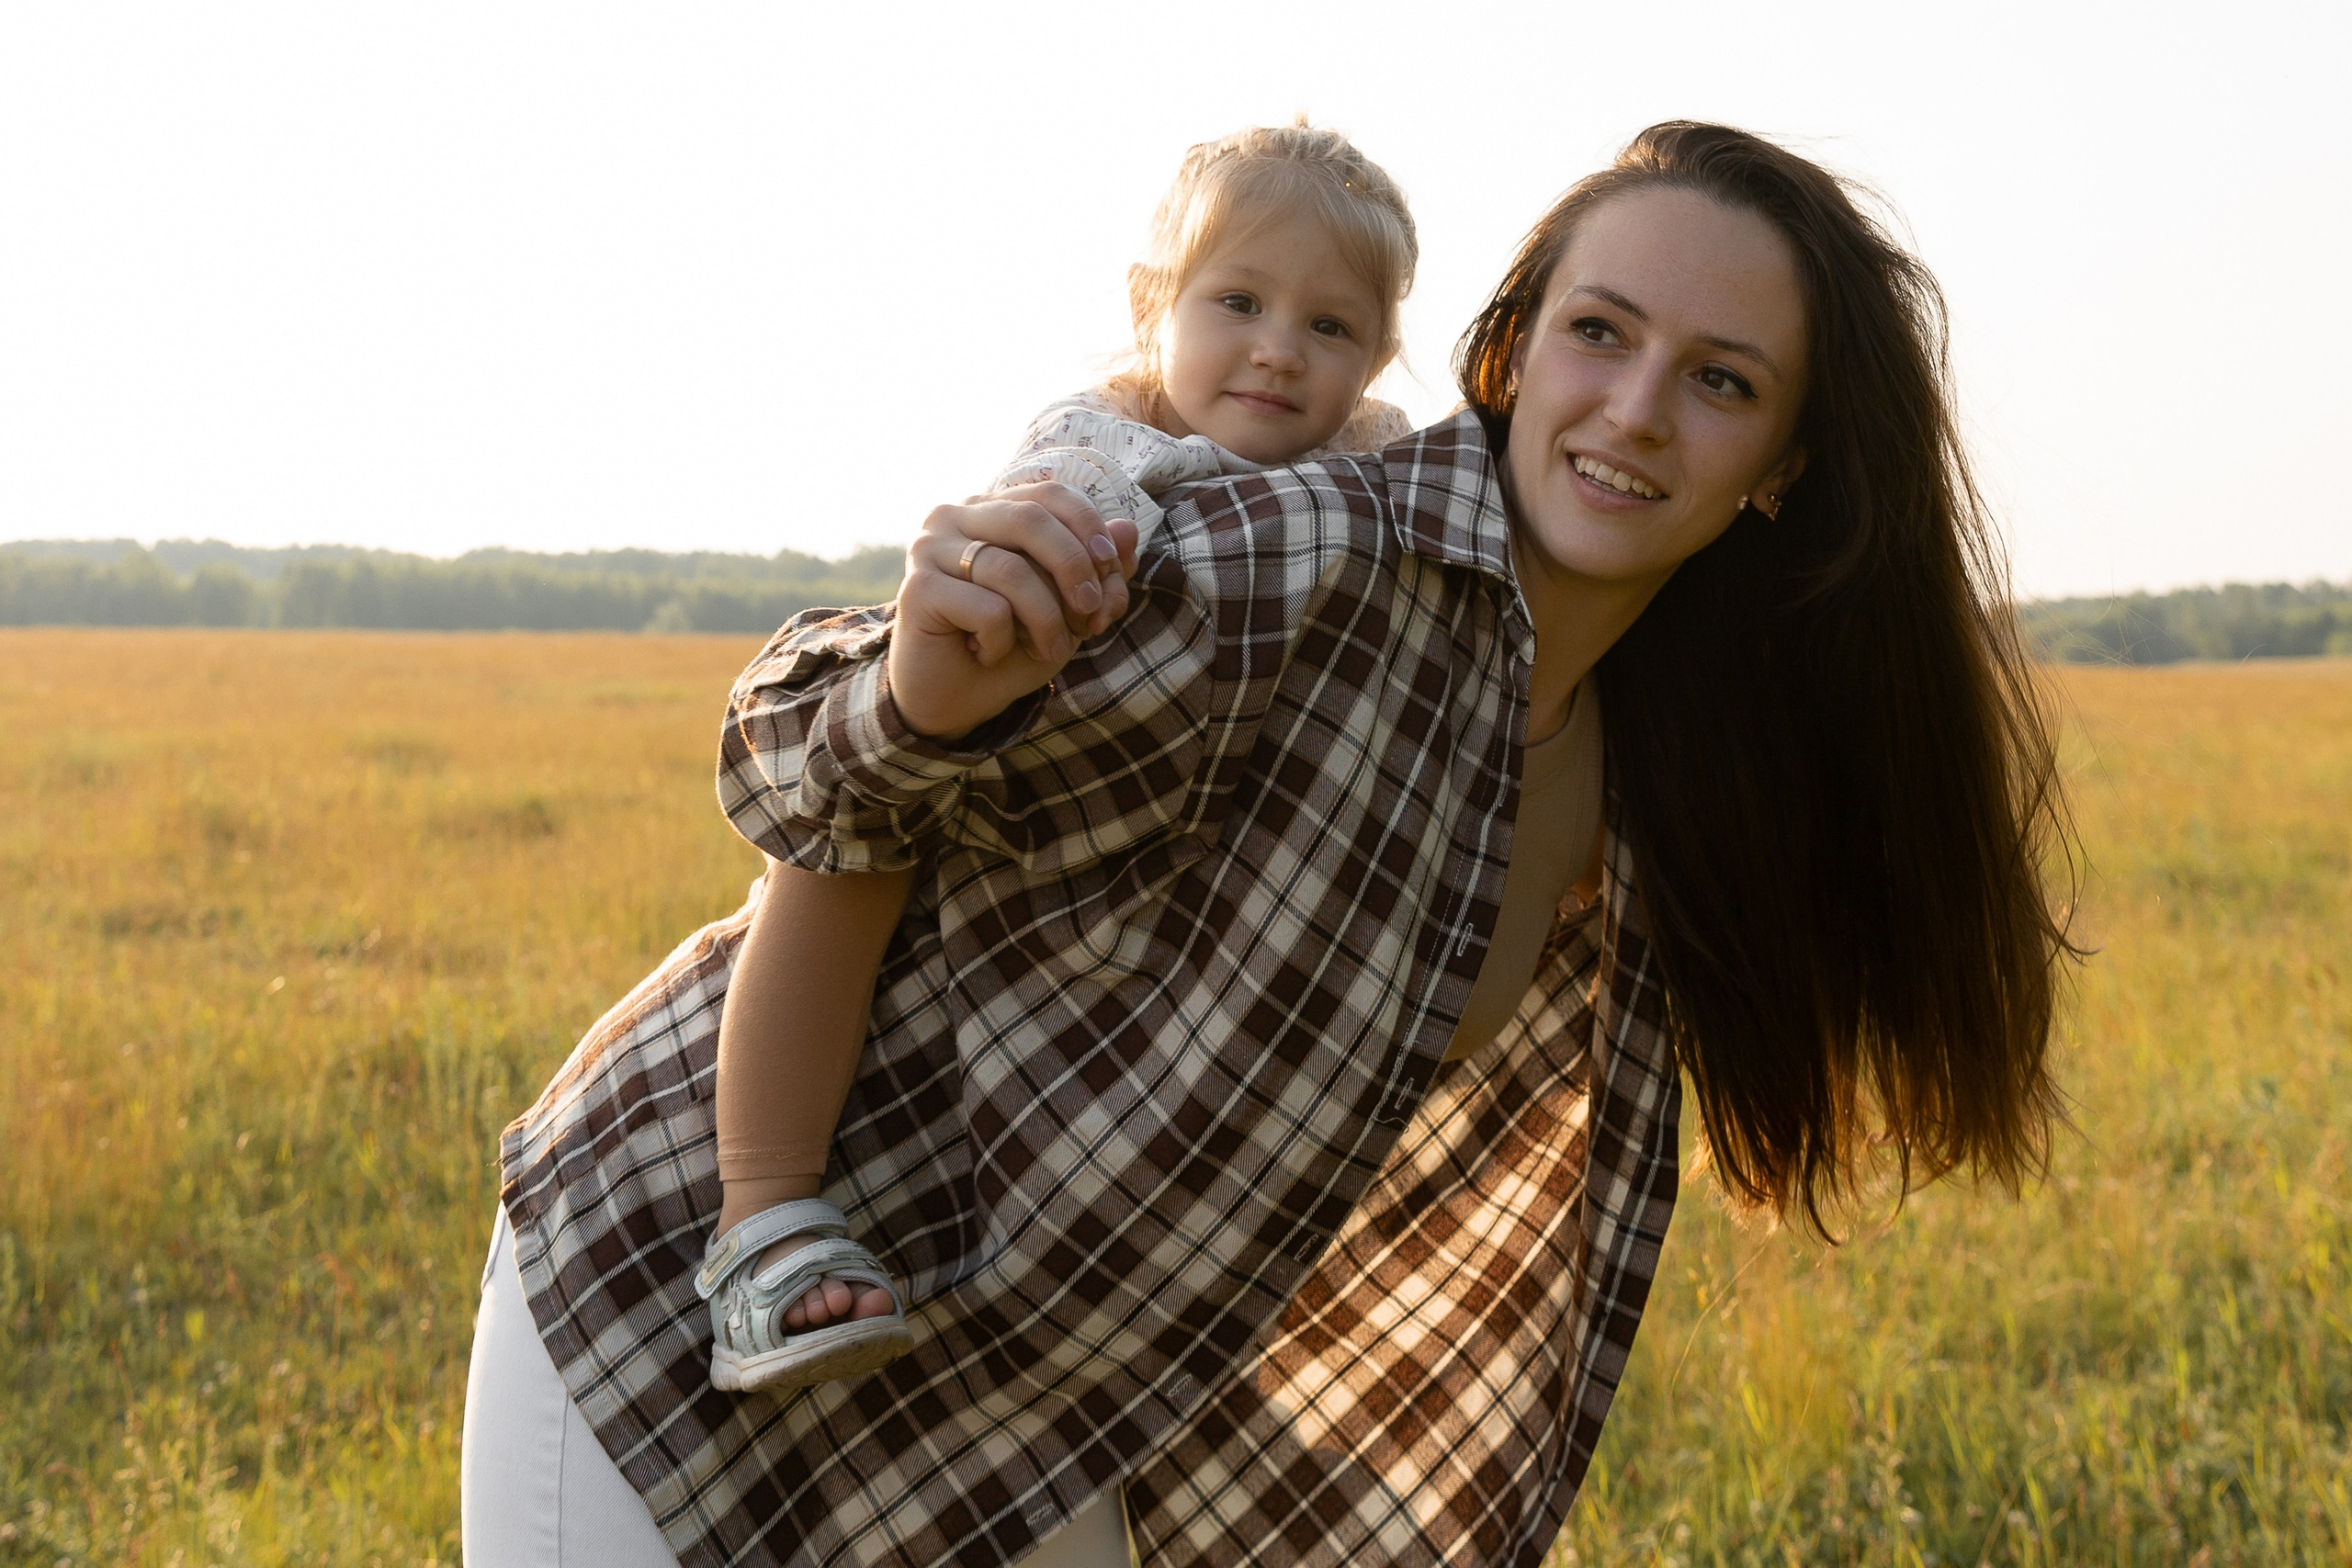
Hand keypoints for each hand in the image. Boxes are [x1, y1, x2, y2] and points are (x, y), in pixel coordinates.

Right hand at [889, 483, 1139, 741]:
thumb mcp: (1068, 608)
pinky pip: (987, 609)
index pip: (1050, 494)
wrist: (953, 699)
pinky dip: (1003, 641)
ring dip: (1046, 620)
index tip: (1111, 570)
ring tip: (1049, 650)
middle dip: (1075, 569)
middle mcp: (954, 516)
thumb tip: (1130, 530)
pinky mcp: (917, 590)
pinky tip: (986, 654)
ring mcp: (929, 550)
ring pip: (1011, 570)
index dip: (1089, 529)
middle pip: (1031, 520)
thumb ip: (1098, 569)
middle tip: (1092, 616)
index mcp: (991, 508)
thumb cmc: (1011, 646)